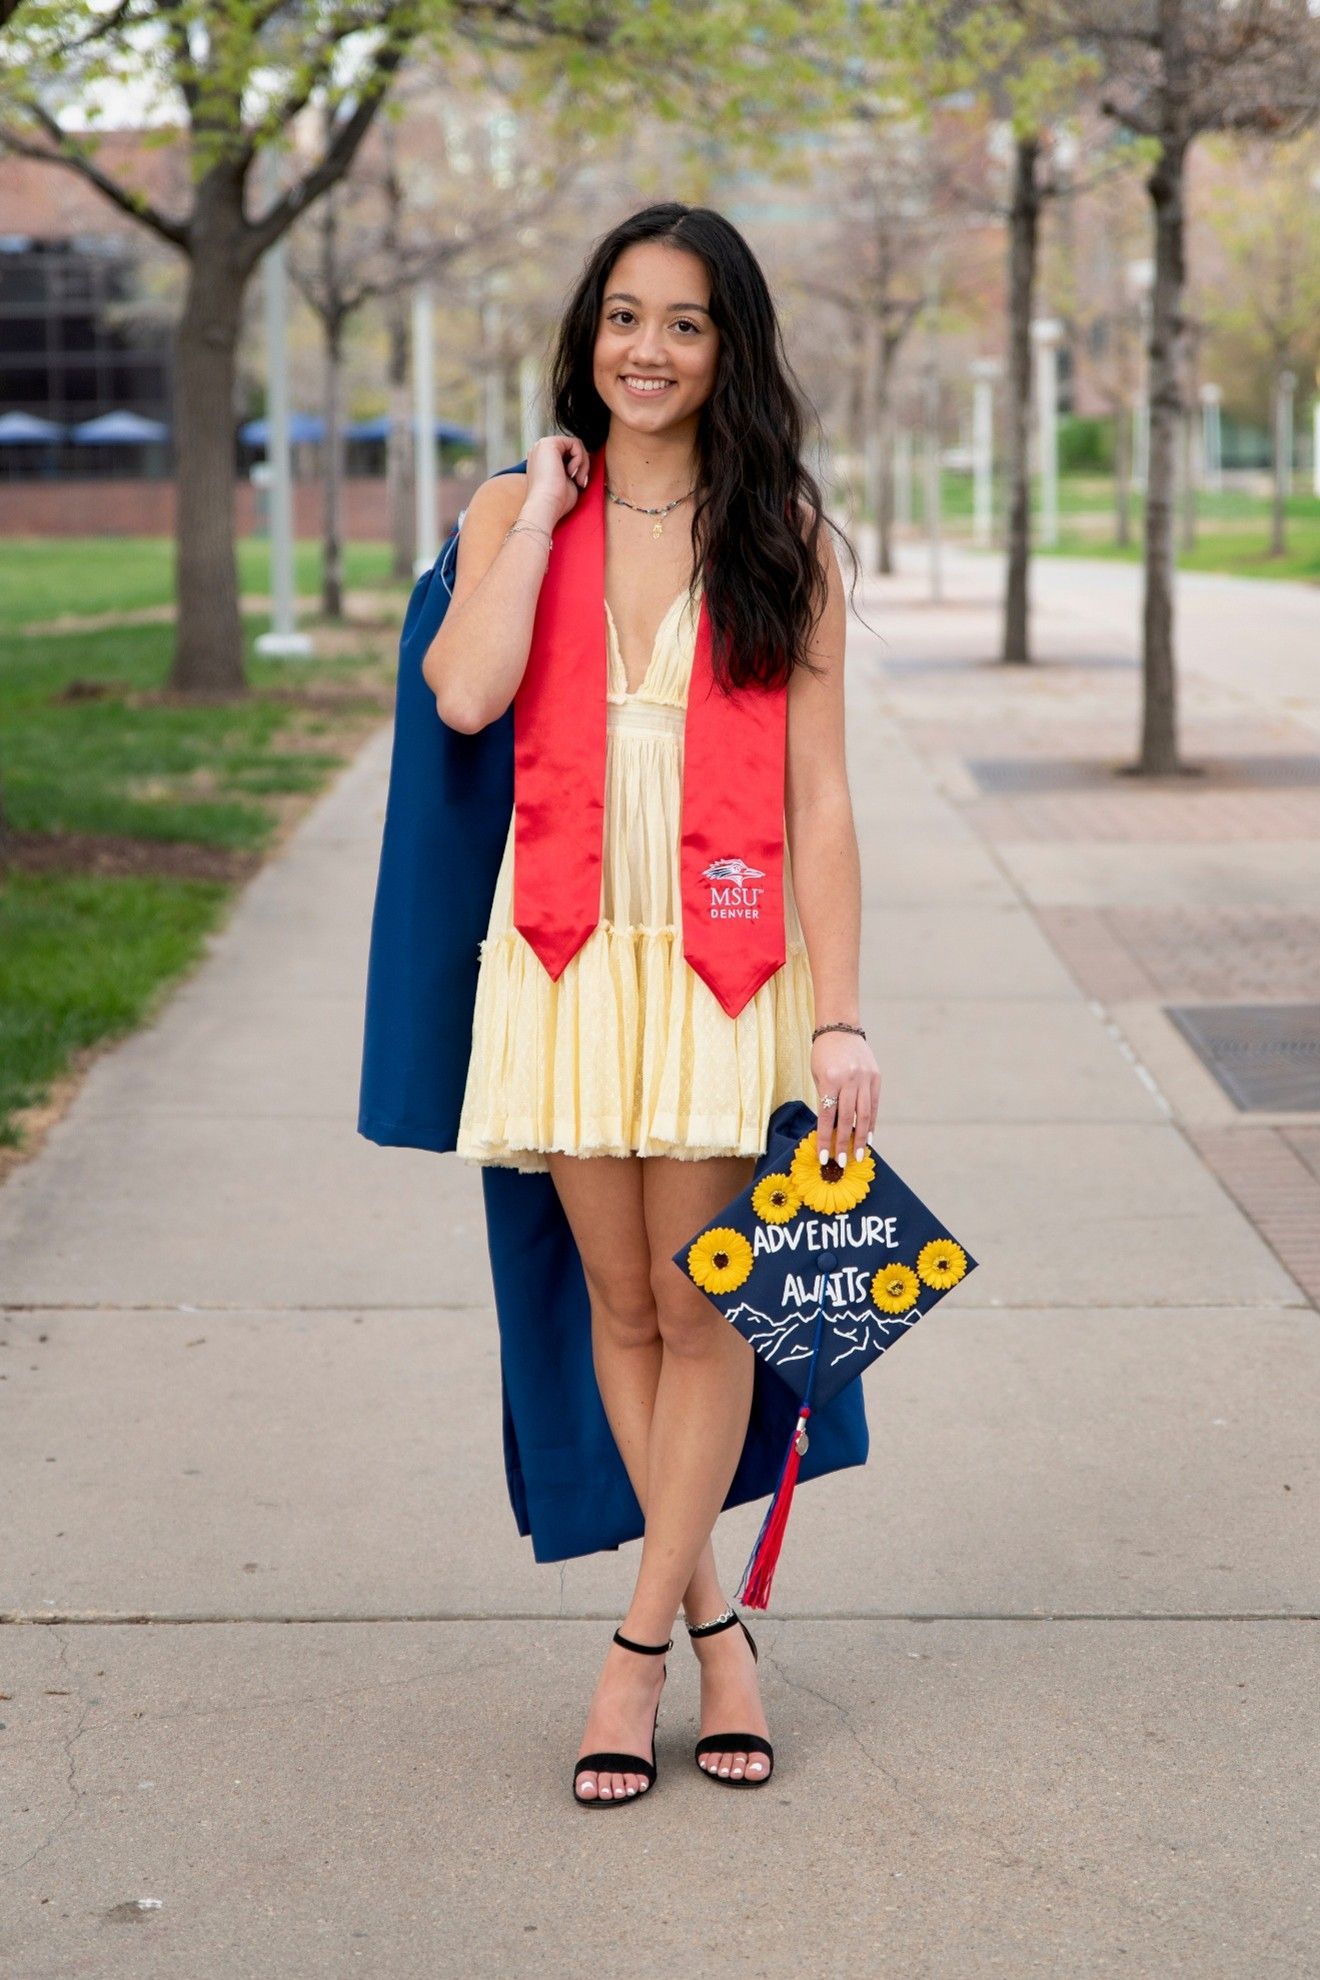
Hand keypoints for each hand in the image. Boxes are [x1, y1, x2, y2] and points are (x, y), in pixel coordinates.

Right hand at [522, 434, 590, 530]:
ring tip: (577, 479)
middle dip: (582, 464)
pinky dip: (580, 458)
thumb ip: (572, 469)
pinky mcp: (549, 443)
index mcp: (542, 459)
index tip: (579, 483)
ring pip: (575, 445)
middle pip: (571, 447)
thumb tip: (584, 462)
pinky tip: (572, 472)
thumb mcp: (567, 481)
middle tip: (580, 481)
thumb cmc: (556, 501)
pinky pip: (575, 443)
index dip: (578, 466)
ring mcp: (543, 445)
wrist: (545, 506)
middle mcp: (540, 450)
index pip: (567, 453)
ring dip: (582, 463)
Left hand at [810, 1030, 880, 1165]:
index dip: (825, 1138)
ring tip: (858, 1155)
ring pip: (864, 1114)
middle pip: (847, 1118)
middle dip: (843, 1143)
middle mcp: (849, 1079)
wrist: (841, 1027)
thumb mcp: (817, 1074)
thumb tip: (830, 1128)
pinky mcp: (876, 1077)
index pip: (827, 1116)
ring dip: (861, 1137)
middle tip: (842, 1162)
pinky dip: (872, 1122)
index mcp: (830, 1079)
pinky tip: (869, 1136)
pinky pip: (874, 1104)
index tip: (824, 1157)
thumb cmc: (823, 1053)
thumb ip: (825, 1098)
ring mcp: (865, 1078)